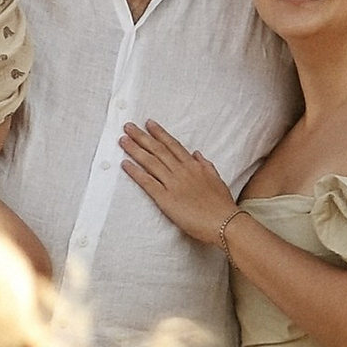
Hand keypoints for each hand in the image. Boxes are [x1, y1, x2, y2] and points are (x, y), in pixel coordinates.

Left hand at [117, 119, 239, 244]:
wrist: (224, 222)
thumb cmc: (222, 204)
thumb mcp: (216, 179)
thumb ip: (205, 165)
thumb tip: (196, 154)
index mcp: (193, 166)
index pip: (173, 145)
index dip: (159, 133)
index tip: (149, 124)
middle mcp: (181, 171)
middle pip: (158, 150)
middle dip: (141, 136)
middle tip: (128, 127)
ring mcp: (172, 184)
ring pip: (150, 162)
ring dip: (135, 150)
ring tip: (122, 140)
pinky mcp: (165, 199)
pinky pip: (147, 182)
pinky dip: (135, 172)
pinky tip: (124, 164)